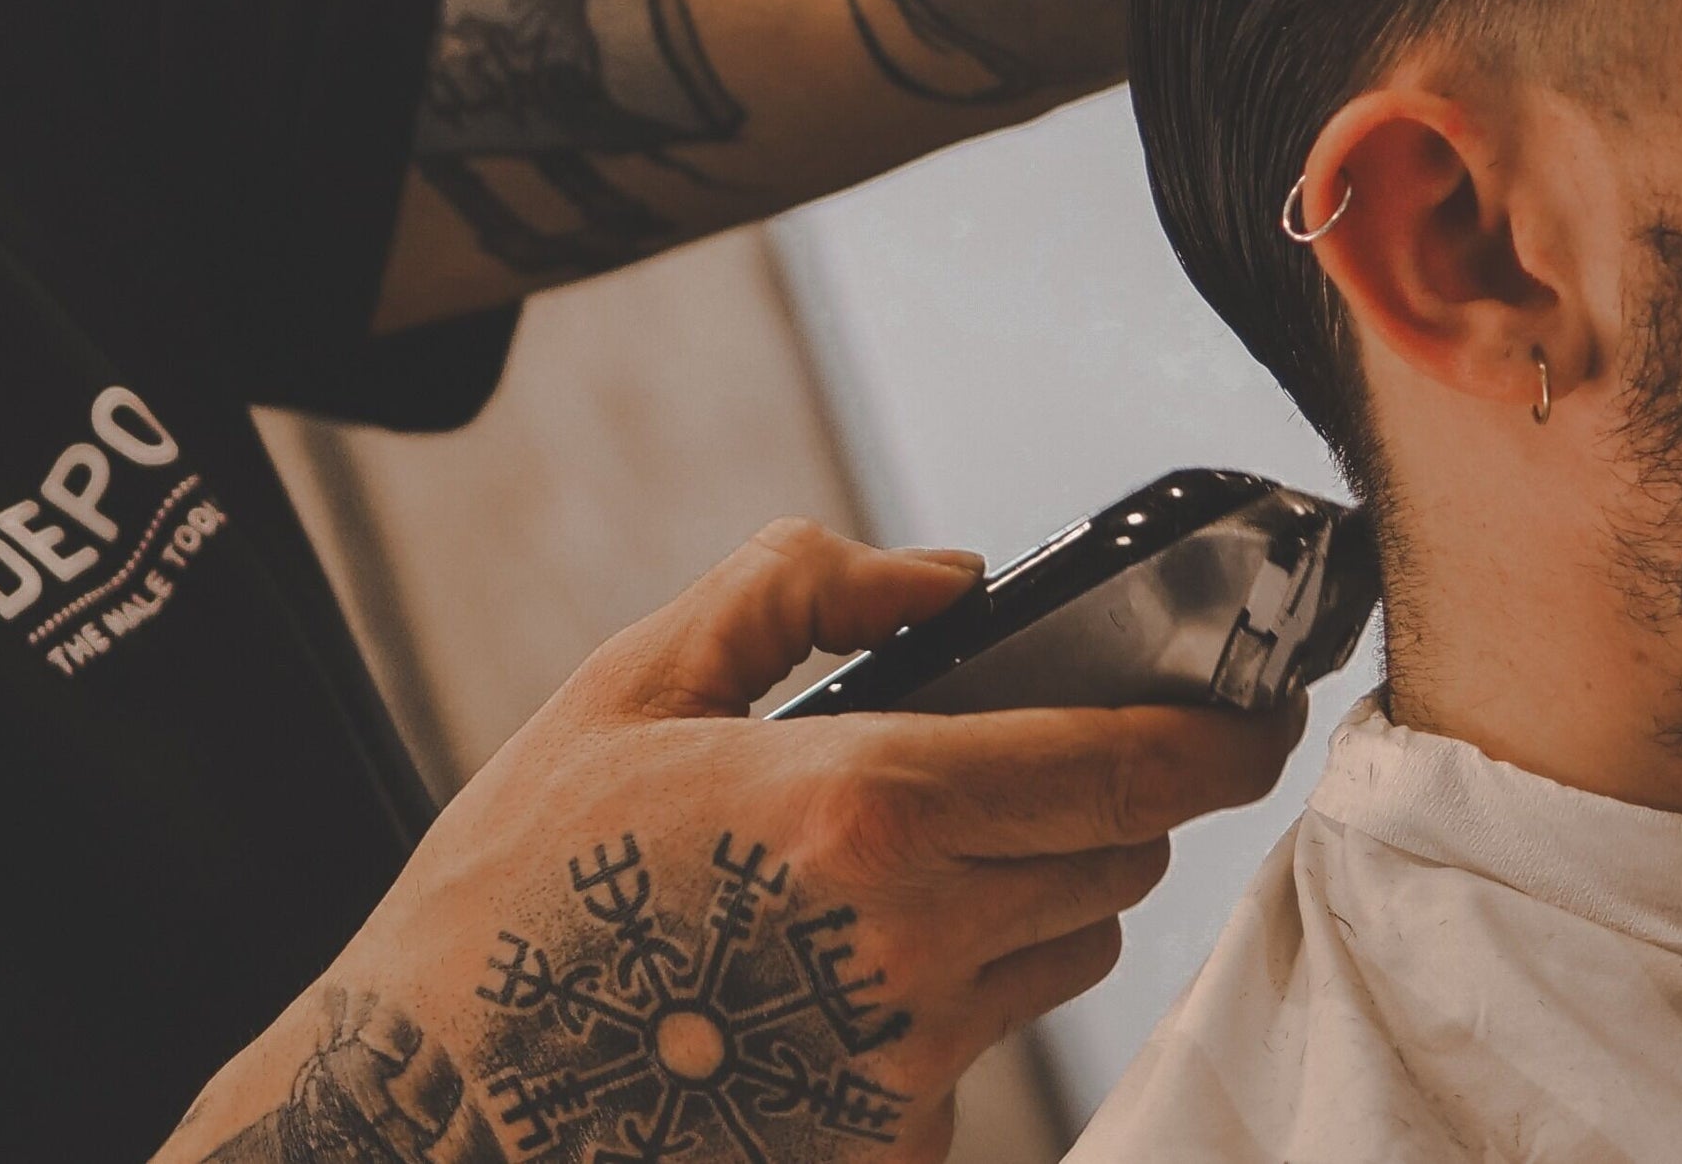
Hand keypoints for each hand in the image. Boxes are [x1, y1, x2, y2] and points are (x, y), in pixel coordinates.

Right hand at [161, 520, 1300, 1163]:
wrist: (426, 1103)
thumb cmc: (515, 890)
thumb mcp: (629, 686)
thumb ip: (796, 592)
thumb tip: (947, 574)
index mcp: (866, 804)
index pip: (1126, 768)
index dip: (1219, 737)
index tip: (1254, 713)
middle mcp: (913, 939)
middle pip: (1114, 860)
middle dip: (1096, 801)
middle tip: (1007, 767)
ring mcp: (904, 1063)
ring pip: (1066, 954)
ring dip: (1032, 898)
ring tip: (889, 870)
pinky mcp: (881, 1145)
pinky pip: (984, 1052)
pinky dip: (949, 999)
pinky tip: (824, 977)